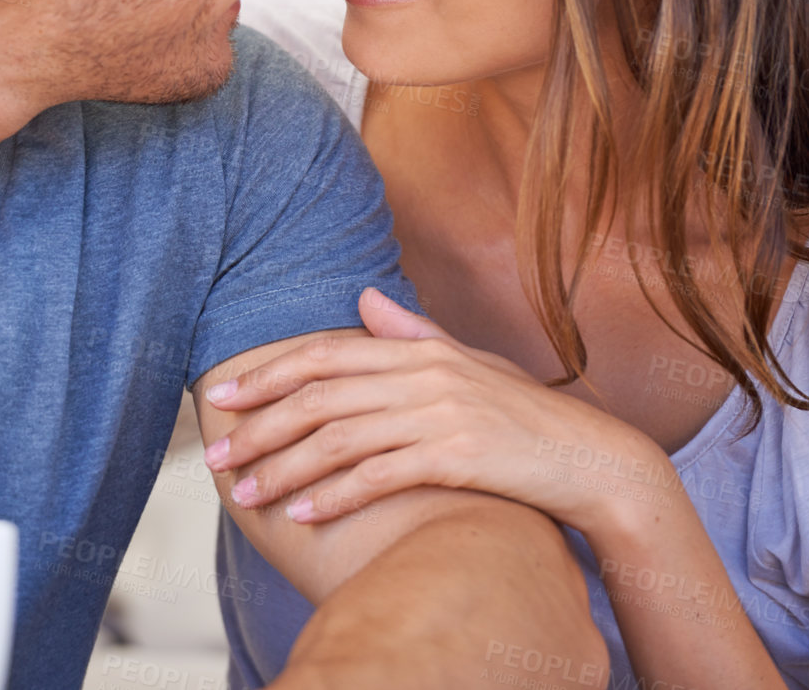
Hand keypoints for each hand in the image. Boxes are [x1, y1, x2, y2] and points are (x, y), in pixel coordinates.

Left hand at [203, 288, 670, 536]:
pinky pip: (378, 476)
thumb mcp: (468, 362)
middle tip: (217, 454)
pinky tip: (301, 512)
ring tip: (246, 492)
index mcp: (419, 349)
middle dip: (260, 425)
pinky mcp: (455, 456)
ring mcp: (440, 414)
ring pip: (339, 438)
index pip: (325, 353)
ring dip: (284, 467)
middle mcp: (423, 374)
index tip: (224, 396)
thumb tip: (364, 295)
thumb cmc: (523, 414)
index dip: (269, 373)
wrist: (591, 459)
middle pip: (320, 396)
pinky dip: (334, 494)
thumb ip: (412, 333)